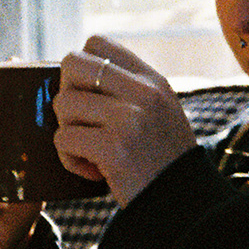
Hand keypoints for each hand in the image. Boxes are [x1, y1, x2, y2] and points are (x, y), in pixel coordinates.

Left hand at [54, 34, 196, 209]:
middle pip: (72, 64)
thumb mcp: (159, 112)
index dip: (81, 67)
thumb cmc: (163, 162)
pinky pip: (64, 138)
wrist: (184, 205)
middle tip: (82, 122)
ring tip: (90, 152)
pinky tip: (93, 171)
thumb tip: (72, 75)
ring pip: (63, 104)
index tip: (88, 96)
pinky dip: (70, 159)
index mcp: (152, 80)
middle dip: (66, 94)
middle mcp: (143, 93)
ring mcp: (129, 119)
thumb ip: (127, 90)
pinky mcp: (114, 149)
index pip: (98, 42)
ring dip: (68, 132)